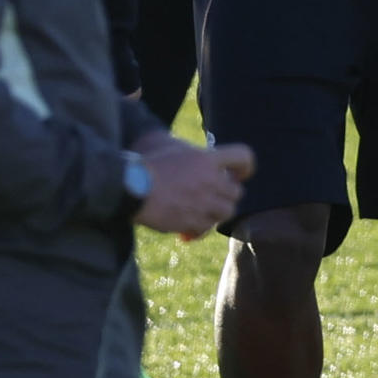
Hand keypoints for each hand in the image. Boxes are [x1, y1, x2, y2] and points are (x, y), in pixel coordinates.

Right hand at [134, 137, 254, 239]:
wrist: (132, 187)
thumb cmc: (149, 163)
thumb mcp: (175, 149)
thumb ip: (197, 156)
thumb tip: (209, 161)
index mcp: (207, 159)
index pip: (244, 157)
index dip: (245, 166)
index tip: (238, 173)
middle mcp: (210, 181)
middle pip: (237, 191)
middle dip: (227, 193)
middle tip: (212, 193)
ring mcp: (203, 203)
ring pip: (227, 212)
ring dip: (216, 211)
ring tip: (199, 209)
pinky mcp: (193, 223)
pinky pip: (207, 228)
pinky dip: (199, 228)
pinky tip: (184, 226)